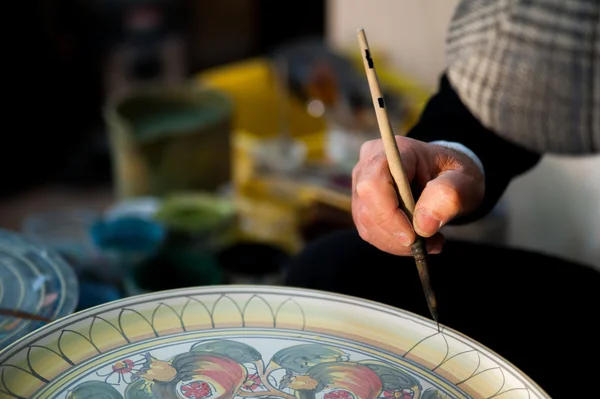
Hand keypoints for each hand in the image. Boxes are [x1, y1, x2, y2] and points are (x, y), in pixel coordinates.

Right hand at [352, 136, 484, 255]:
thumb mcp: (464, 180)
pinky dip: (393, 244)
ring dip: (397, 243)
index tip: (413, 236)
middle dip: (396, 234)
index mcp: (393, 150)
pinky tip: (417, 240)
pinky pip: (369, 232)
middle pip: (367, 208)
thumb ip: (449, 195)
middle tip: (429, 243)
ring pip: (366, 224)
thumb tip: (423, 225)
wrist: (446, 179)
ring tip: (429, 241)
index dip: (388, 213)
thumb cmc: (453, 175)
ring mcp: (360, 186)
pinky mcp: (361, 206)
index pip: (374, 183)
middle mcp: (368, 165)